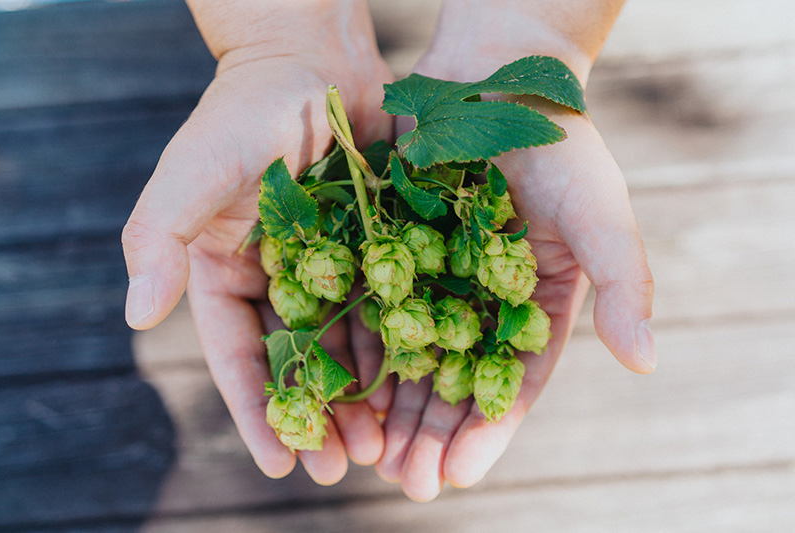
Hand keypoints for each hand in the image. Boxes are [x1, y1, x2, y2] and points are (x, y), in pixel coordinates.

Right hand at [121, 2, 393, 484]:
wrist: (313, 59)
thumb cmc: (242, 111)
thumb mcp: (191, 171)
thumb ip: (157, 240)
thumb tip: (138, 318)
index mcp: (228, 272)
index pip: (238, 358)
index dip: (259, 412)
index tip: (281, 463)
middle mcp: (280, 278)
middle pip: (300, 363)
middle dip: (321, 417)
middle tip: (349, 468)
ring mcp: (331, 265)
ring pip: (349, 343)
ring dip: (366, 395)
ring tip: (388, 443)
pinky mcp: (376, 246)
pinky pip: (390, 304)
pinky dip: (401, 344)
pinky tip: (418, 381)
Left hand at [374, 6, 654, 500]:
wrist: (496, 78)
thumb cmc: (558, 147)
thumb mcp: (600, 214)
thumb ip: (625, 283)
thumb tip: (646, 361)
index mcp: (534, 306)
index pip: (513, 384)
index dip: (487, 431)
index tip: (457, 473)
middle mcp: (481, 302)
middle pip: (454, 382)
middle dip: (430, 434)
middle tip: (405, 482)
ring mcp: (433, 278)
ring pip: (408, 356)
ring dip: (390, 406)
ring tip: (367, 454)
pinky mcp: (390, 251)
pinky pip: (370, 307)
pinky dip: (357, 347)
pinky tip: (339, 385)